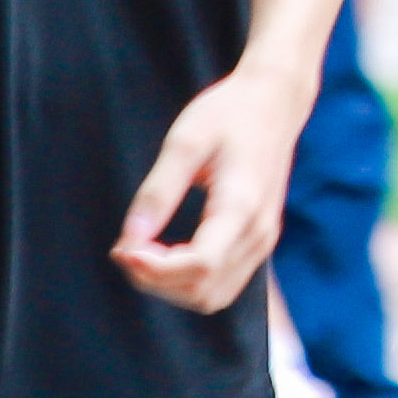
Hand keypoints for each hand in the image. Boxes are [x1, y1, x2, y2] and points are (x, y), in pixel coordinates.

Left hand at [111, 60, 316, 313]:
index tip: (121, 247)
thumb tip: (129, 240)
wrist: (275, 101)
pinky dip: (188, 280)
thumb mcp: (185, 141)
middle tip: (125, 247)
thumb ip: (158, 192)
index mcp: (242, 206)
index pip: (199, 265)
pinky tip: (165, 253)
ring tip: (142, 252)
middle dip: (156, 280)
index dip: (154, 269)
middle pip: (204, 291)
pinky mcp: (259, 240)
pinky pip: (223, 283)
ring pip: (213, 295)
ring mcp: (263, 239)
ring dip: (171, 286)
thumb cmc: (229, 114)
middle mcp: (259, 232)